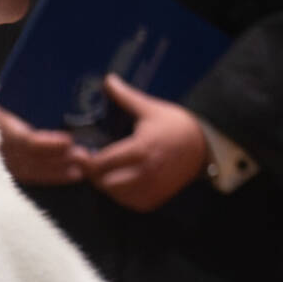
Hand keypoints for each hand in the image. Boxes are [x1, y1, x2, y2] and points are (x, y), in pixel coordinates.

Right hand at [0, 90, 86, 186]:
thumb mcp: (1, 91)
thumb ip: (19, 92)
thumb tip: (50, 80)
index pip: (25, 139)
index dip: (48, 142)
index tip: (68, 141)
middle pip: (34, 157)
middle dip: (60, 158)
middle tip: (85, 156)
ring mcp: (2, 160)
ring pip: (34, 169)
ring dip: (60, 169)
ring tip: (84, 166)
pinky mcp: (8, 168)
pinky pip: (32, 176)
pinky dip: (53, 176)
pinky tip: (72, 174)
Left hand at [83, 76, 205, 212]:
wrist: (204, 146)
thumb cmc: (176, 125)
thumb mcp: (150, 108)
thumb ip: (125, 96)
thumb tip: (108, 79)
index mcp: (141, 149)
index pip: (102, 162)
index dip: (85, 159)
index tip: (78, 152)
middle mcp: (145, 172)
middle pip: (104, 182)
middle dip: (93, 173)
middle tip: (89, 161)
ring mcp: (151, 189)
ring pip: (115, 195)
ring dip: (106, 184)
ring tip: (104, 169)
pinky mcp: (156, 199)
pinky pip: (130, 202)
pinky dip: (121, 194)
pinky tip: (121, 180)